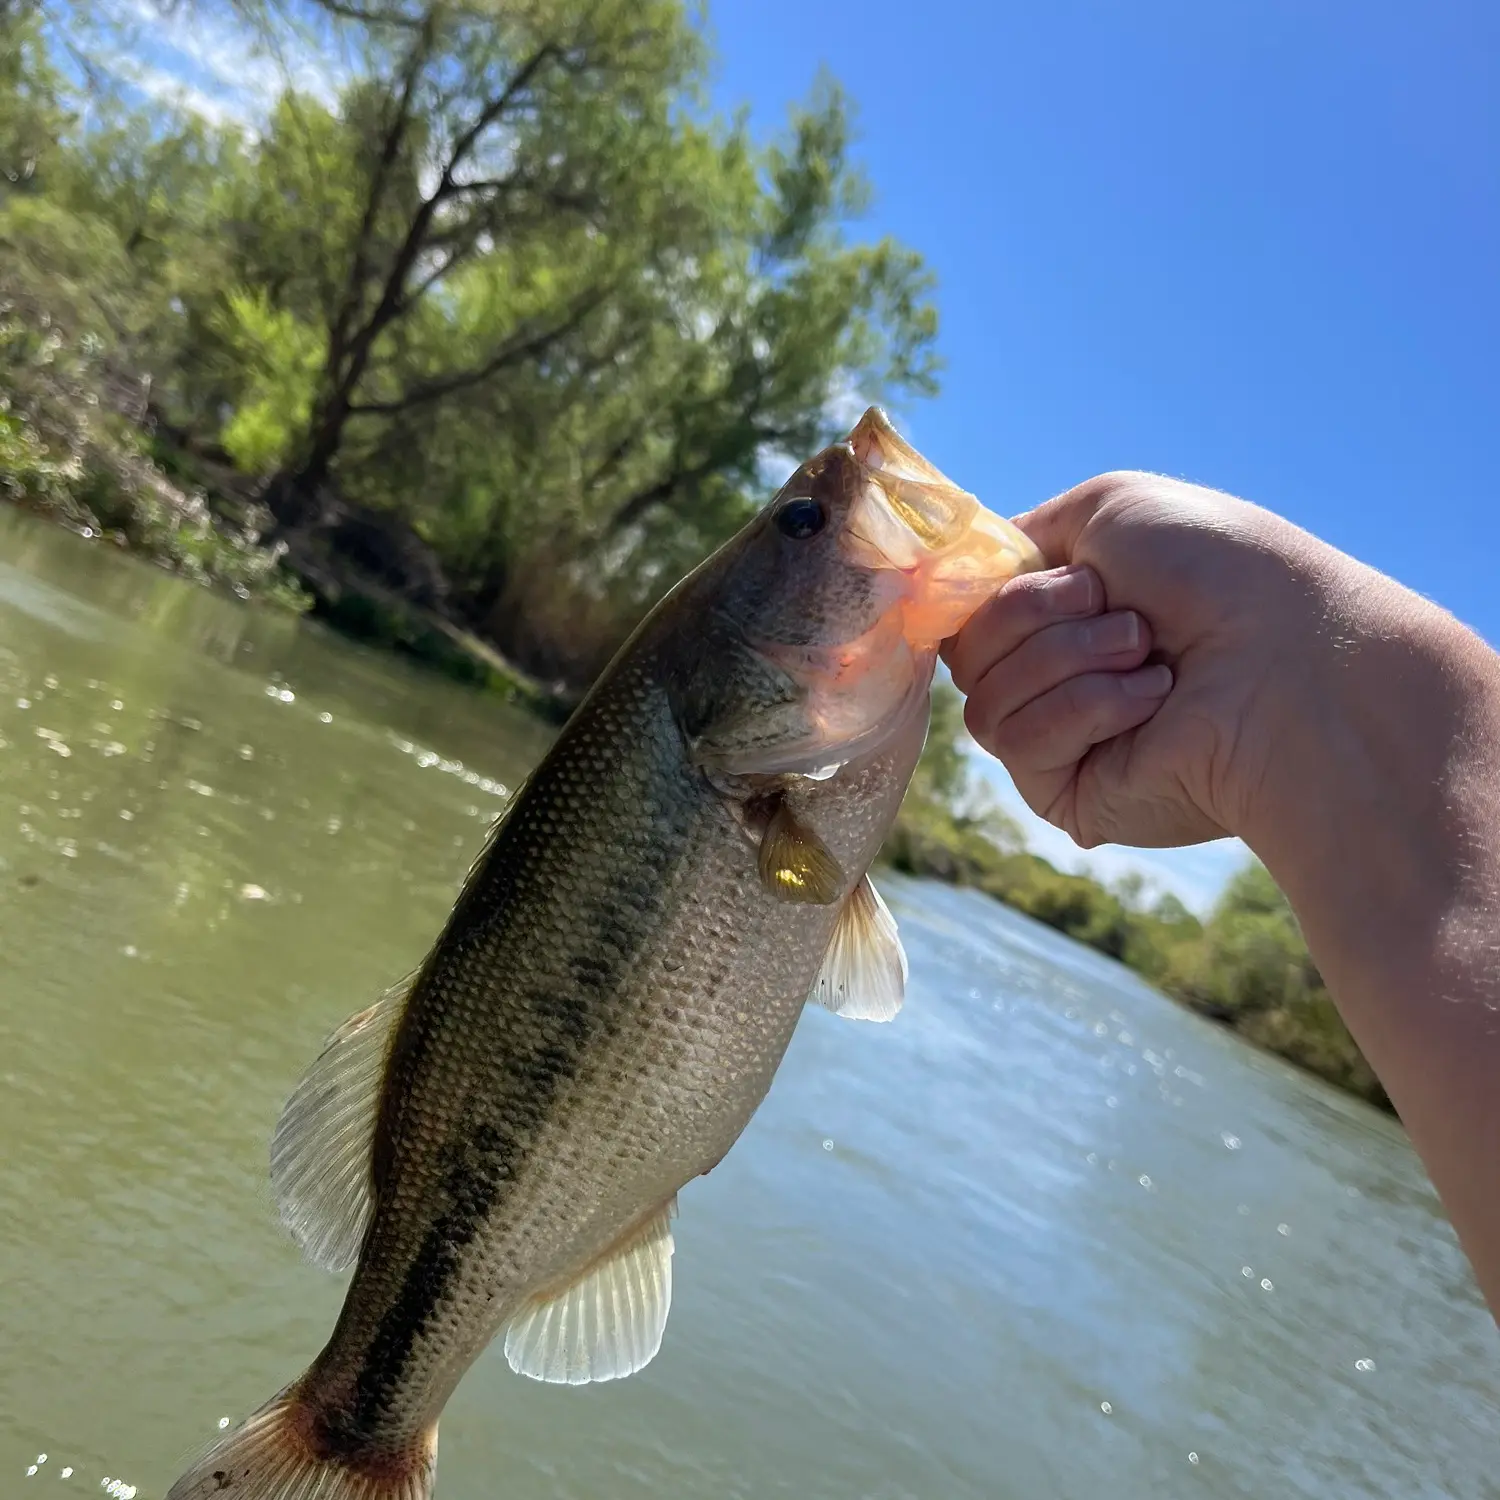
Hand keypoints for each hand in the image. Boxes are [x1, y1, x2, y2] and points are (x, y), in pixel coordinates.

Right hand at [942, 472, 1341, 850]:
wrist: (1287, 654)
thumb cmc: (1215, 568)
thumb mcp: (1107, 507)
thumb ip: (1017, 537)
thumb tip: (952, 579)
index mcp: (1060, 611)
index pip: (965, 608)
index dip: (972, 590)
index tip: (1010, 570)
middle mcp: (1054, 674)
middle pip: (964, 650)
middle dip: (1035, 614)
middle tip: (1122, 609)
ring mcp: (1059, 737)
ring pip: (983, 698)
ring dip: (1068, 659)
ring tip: (1151, 656)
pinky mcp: (1067, 793)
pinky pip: (1017, 742)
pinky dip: (1084, 707)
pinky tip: (1153, 701)